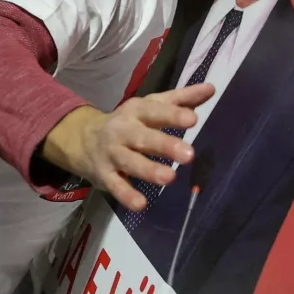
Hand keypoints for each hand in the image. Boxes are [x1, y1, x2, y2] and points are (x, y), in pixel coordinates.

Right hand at [42, 83, 215, 210]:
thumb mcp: (152, 105)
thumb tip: (211, 88)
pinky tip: (141, 204)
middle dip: (165, 145)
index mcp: (137, 111)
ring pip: (130, 162)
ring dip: (149, 170)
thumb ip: (181, 99)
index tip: (193, 119)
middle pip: (143, 138)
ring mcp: (113, 154)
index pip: (155, 111)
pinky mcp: (105, 176)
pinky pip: (116, 186)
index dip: (173, 115)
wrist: (82, 139)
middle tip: (189, 154)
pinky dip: (127, 195)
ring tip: (170, 178)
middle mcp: (123, 131)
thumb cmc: (129, 121)